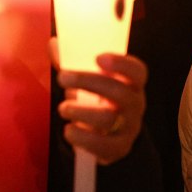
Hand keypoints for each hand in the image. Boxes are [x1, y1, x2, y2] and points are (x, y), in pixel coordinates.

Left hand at [50, 38, 146, 164]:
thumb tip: (54, 43)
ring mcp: (129, 127)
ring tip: (63, 108)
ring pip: (108, 119)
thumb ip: (70, 61)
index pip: (137, 71)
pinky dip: (82, 138)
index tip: (98, 58)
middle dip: (88, 82)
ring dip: (80, 112)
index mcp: (130, 83)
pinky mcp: (118, 148)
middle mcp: (134, 104)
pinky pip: (104, 146)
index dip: (121, 64)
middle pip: (119, 92)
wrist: (107, 133)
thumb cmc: (95, 97)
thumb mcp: (86, 78)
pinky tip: (69, 130)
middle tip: (62, 77)